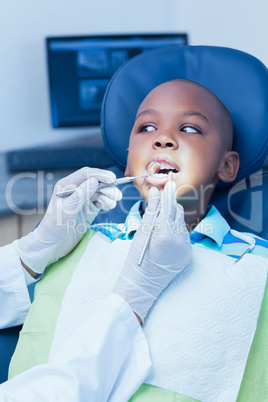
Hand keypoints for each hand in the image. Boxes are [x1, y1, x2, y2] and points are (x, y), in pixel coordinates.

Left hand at [13, 167, 121, 273]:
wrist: (53, 245)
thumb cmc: (54, 227)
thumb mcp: (67, 209)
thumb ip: (81, 194)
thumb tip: (95, 181)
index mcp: (66, 185)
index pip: (86, 174)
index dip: (100, 174)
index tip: (111, 179)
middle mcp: (75, 190)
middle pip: (96, 182)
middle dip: (107, 187)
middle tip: (117, 195)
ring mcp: (83, 199)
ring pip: (100, 192)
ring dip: (109, 196)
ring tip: (113, 203)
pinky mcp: (88, 209)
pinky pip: (101, 201)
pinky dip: (107, 202)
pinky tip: (109, 206)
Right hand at [113, 181, 190, 320]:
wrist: (142, 285)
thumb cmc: (137, 259)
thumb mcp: (141, 233)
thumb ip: (151, 211)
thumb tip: (156, 192)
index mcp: (165, 233)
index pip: (169, 206)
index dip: (168, 194)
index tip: (169, 183)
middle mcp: (180, 239)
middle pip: (178, 212)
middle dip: (170, 206)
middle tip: (160, 204)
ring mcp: (186, 248)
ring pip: (181, 224)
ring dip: (172, 219)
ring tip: (159, 225)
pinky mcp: (188, 254)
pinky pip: (183, 236)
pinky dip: (175, 232)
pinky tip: (164, 238)